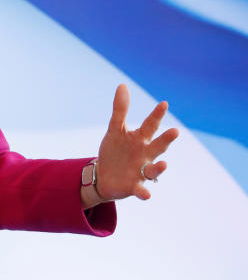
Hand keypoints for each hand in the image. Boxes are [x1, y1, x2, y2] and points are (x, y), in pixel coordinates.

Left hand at [92, 84, 178, 204]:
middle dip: (166, 140)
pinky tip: (146, 194)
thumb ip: (120, 110)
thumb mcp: (115, 129)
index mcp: (140, 139)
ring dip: (159, 168)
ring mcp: (141, 171)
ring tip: (163, 164)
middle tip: (175, 131)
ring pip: (153, 170)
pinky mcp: (134, 186)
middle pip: (157, 146)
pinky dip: (144, 192)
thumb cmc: (114, 150)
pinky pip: (141, 190)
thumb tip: (123, 85)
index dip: (156, 115)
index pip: (150, 125)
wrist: (103, 175)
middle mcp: (145, 155)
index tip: (163, 103)